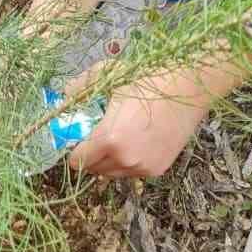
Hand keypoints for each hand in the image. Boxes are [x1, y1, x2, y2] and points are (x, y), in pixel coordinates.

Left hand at [67, 56, 248, 179]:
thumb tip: (65, 95)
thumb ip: (83, 87)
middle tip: (95, 137)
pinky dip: (128, 162)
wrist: (187, 89)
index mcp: (109, 139)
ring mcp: (143, 168)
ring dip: (109, 161)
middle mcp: (125, 159)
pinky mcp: (157, 170)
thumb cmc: (148, 80)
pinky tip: (136, 142)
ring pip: (113, 173)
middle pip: (95, 170)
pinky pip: (133, 171)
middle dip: (91, 155)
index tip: (76, 140)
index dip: (74, 151)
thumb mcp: (111, 77)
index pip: (79, 160)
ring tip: (117, 138)